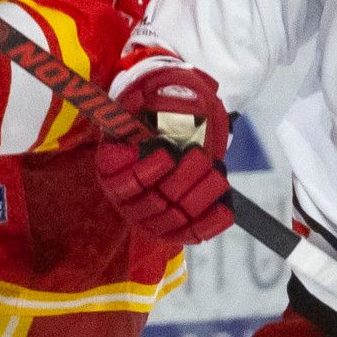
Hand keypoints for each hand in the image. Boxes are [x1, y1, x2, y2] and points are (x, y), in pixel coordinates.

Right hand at [94, 65, 234, 242]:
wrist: (172, 142)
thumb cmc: (157, 123)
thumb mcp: (148, 107)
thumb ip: (147, 104)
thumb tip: (150, 102)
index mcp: (112, 167)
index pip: (121, 177)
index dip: (146, 170)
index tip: (168, 154)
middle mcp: (124, 197)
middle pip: (151, 200)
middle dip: (181, 179)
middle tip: (201, 157)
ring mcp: (147, 217)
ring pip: (172, 218)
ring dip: (198, 197)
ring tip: (217, 176)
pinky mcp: (171, 230)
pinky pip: (189, 233)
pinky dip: (209, 224)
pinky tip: (225, 211)